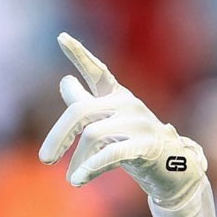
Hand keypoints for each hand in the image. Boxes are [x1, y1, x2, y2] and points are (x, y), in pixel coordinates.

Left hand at [38, 32, 206, 208]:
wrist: (171, 169)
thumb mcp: (107, 122)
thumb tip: (65, 79)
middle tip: (45, 159)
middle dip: (58, 136)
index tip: (62, 38)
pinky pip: (111, 152)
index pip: (97, 71)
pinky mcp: (147, 144)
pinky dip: (91, 166)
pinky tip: (77, 179)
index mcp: (115, 96)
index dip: (79, 54)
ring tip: (71, 179)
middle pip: (80, 111)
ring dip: (78, 160)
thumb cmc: (132, 143)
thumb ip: (85, 102)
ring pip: (92, 134)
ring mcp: (138, 122)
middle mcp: (127, 103)